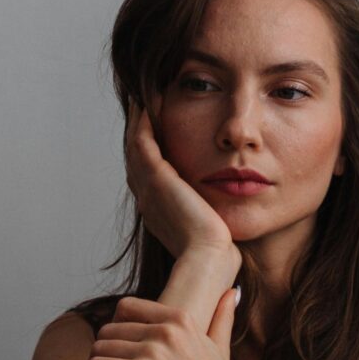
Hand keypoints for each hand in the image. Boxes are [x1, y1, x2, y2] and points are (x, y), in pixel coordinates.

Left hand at [77, 286, 249, 359]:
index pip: (127, 307)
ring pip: (100, 347)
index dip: (114, 326)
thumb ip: (222, 317)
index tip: (114, 346)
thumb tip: (231, 292)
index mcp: (180, 319)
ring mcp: (152, 351)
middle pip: (109, 329)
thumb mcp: (220, 347)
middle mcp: (165, 330)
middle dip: (101, 349)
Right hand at [124, 95, 235, 257]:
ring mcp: (147, 190)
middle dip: (137, 132)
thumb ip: (210, 217)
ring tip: (142, 100)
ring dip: (137, 122)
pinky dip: (142, 122)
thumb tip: (224, 215)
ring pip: (134, 147)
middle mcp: (147, 199)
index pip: (145, 174)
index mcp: (158, 212)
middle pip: (135, 158)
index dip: (148, 151)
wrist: (210, 259)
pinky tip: (148, 104)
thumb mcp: (211, 230)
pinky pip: (142, 142)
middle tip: (141, 107)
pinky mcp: (156, 180)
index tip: (155, 131)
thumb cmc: (217, 252)